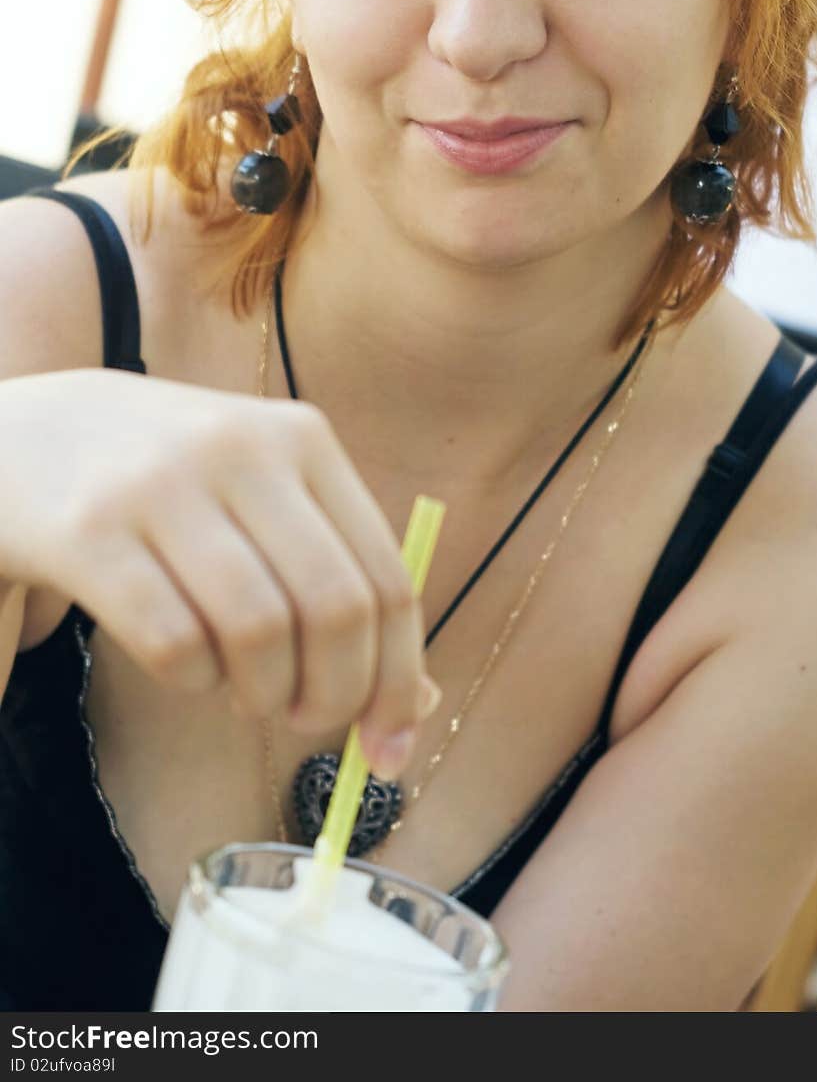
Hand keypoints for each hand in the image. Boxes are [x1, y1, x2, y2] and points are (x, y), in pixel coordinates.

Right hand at [0, 369, 438, 777]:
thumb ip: (340, 579)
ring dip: (263, 694)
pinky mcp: (89, 530)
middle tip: (305, 719)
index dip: (399, 677)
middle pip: (335, 609)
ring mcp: (160, 484)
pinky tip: (187, 665)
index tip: (390, 742)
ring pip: (259, 633)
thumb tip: (416, 706)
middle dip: (335, 696)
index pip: (387, 577)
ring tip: (245, 689)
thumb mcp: (262, 497)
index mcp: (301, 437)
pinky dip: (194, 682)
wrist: (24, 434)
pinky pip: (174, 644)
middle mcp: (239, 448)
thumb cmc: (169, 484)